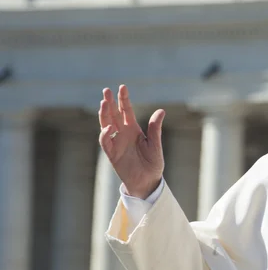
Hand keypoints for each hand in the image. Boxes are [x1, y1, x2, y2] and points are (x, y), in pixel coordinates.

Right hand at [98, 84, 165, 198]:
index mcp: (134, 129)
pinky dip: (105, 134)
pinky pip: (105, 141)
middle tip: (106, 90)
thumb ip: (155, 129)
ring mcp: (116, 143)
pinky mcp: (112, 154)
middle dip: (110, 103)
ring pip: (106, 124)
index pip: (126, 111)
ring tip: (103, 102)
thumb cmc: (153, 163)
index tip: (122, 87)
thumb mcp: (156, 144)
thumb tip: (161, 110)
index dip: (123, 99)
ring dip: (104, 114)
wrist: (148, 182)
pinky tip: (108, 127)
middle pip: (114, 115)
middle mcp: (123, 133)